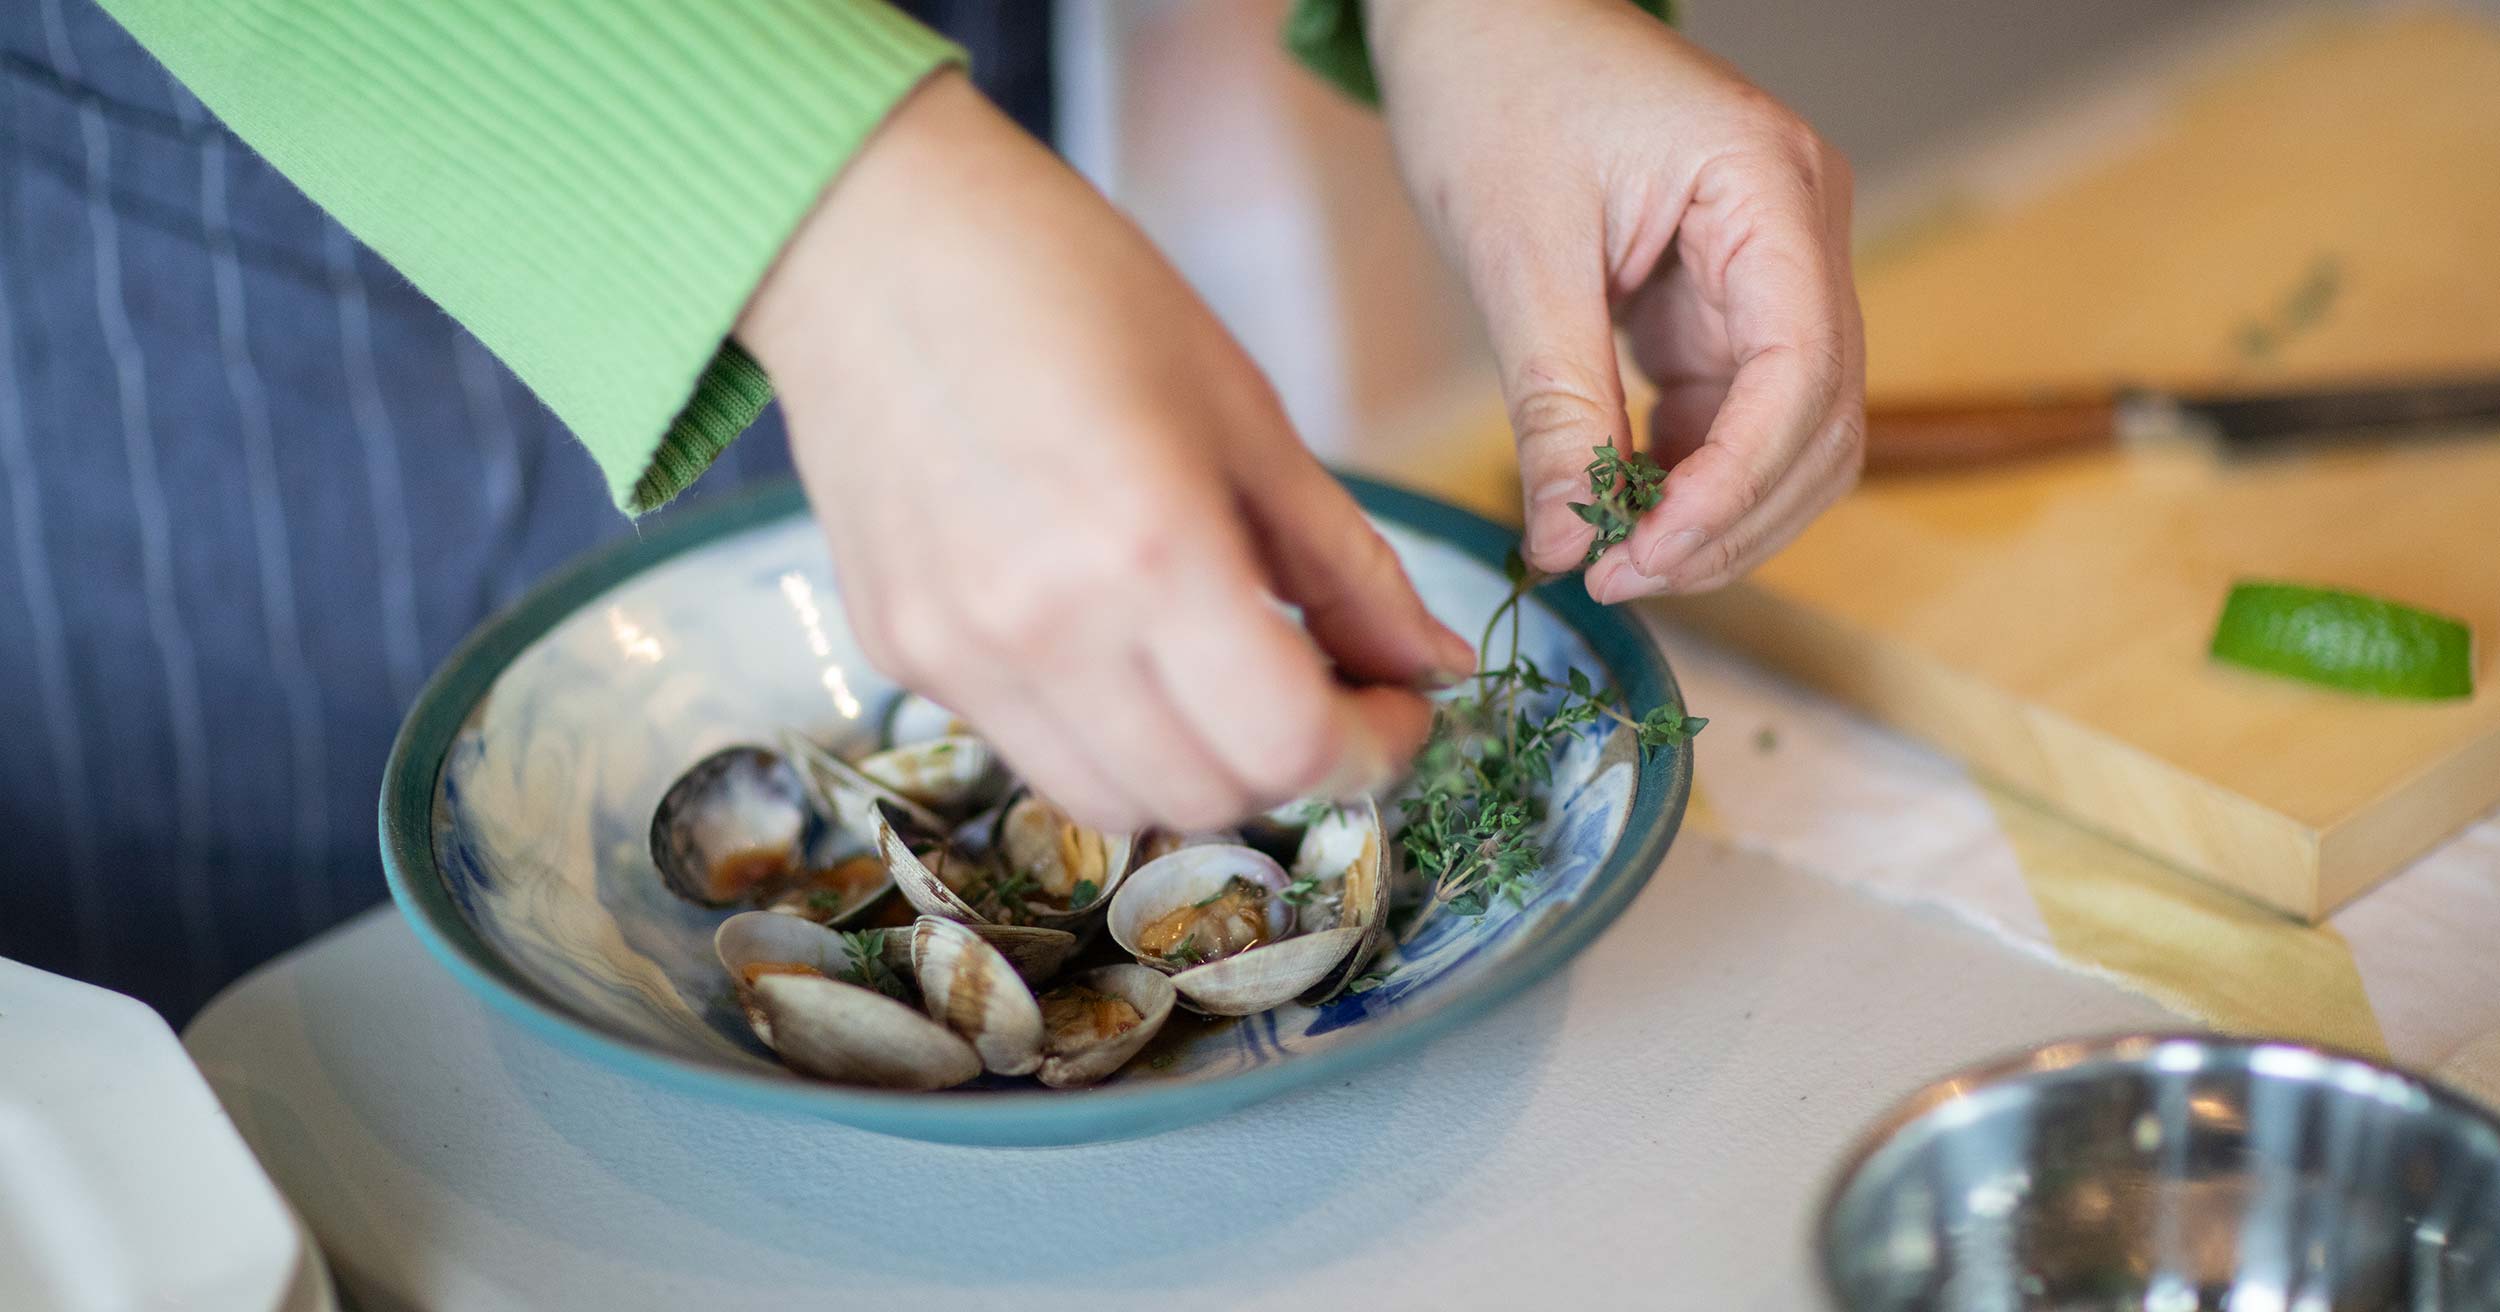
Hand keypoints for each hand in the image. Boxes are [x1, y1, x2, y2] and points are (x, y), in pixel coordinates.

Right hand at [736, 73, 1472, 833]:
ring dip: (1196, 768)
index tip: (1396, 707)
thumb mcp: (1244, 412)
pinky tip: (1116, 641)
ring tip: (1218, 673)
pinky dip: (1104, 733)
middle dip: (1293, 765)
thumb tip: (1433, 668)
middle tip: (1322, 686)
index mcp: (1152, 550)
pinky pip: (1032, 750)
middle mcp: (1046, 630)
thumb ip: (1347, 565)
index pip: (1288, 749)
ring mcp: (959, 656)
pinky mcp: (901, 656)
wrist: (869, 239)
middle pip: (1208, 800)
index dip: (1371, 752)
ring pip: (1116, 807)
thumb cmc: (1070, 289)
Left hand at [1367, 0, 1864, 600]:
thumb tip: (1571, 541)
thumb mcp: (1516, 252)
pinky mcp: (1725, 303)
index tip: (1644, 557)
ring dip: (1716, 513)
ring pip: (1789, 435)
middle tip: (1617, 576)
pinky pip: (1735, 417)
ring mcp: (1771, 271)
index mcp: (1770, 190)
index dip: (1735, 487)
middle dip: (1729, 518)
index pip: (1803, 373)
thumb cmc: (1494, 86)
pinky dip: (1687, 478)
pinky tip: (1618, 509)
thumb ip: (1555, 406)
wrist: (1477, 16)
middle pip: (1818, 421)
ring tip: (1612, 557)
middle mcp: (1799, 232)